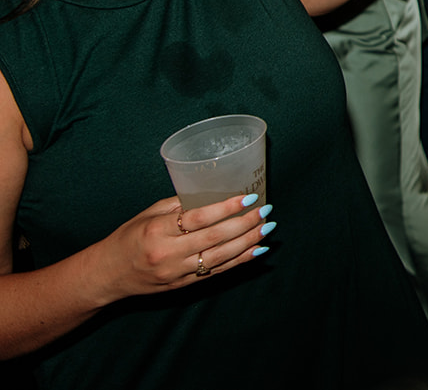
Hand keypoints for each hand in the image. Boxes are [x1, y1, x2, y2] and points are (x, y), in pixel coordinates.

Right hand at [94, 194, 270, 300]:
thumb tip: (212, 194)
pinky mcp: (183, 285)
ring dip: (247, 242)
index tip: (248, 197)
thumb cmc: (127, 238)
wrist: (107, 275)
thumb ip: (179, 206)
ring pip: (219, 257)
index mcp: (157, 230)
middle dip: (244, 224)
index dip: (226, 208)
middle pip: (214, 238)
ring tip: (267, 228)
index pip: (198, 218)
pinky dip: (240, 261)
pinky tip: (257, 250)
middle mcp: (168, 253)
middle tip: (265, 211)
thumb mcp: (148, 215)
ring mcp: (176, 272)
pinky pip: (216, 272)